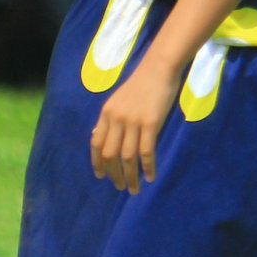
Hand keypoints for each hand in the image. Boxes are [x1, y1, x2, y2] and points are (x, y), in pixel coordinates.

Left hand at [92, 64, 179, 192]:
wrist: (159, 68)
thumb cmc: (141, 83)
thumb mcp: (118, 99)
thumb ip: (109, 118)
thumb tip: (97, 136)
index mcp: (107, 113)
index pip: (96, 143)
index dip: (97, 162)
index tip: (101, 175)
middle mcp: (116, 119)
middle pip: (110, 154)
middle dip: (113, 174)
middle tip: (120, 186)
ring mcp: (133, 121)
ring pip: (127, 157)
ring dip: (130, 176)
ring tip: (134, 189)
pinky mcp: (150, 123)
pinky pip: (146, 151)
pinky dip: (147, 167)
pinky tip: (150, 176)